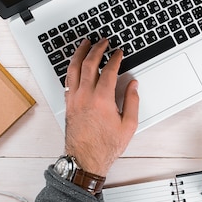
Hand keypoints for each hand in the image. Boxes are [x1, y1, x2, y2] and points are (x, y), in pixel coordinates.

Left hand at [64, 39, 138, 175]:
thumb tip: (133, 85)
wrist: (85, 159)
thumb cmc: (105, 146)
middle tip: (102, 42)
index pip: (108, 70)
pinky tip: (75, 64)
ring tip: (85, 45)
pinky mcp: (68, 104)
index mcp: (102, 100)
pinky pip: (68, 80)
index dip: (114, 58)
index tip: (118, 53)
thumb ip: (132, 101)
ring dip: (79, 54)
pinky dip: (72, 68)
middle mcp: (85, 96)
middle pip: (88, 64)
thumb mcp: (128, 125)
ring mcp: (74, 99)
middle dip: (96, 49)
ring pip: (73, 69)